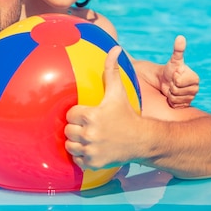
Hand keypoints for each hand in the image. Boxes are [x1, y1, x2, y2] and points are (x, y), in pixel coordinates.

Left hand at [65, 46, 141, 169]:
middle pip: (67, 130)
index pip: (70, 114)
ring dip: (76, 142)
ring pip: (69, 145)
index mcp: (91, 115)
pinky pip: (76, 159)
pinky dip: (81, 156)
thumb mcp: (118, 92)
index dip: (78, 113)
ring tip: (89, 137)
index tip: (89, 114)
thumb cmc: (128, 114)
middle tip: (89, 126)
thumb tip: (115, 48)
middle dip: (76, 128)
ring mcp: (91, 150)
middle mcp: (89, 133)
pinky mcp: (93, 163)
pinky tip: (92, 148)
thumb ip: (111, 70)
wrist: (143, 140)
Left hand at [160, 36, 198, 107]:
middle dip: (171, 86)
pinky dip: (171, 101)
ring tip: (171, 88)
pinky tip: (171, 96)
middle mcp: (195, 89)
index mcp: (195, 78)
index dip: (174, 78)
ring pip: (176, 99)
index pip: (179, 82)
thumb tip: (180, 37)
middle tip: (171, 82)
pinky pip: (176, 106)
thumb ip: (178, 50)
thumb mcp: (174, 59)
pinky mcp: (185, 106)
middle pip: (177, 91)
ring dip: (170, 94)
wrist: (164, 80)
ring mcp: (190, 98)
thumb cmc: (170, 69)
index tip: (174, 74)